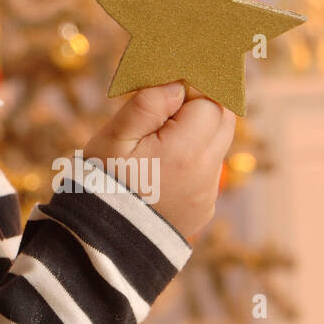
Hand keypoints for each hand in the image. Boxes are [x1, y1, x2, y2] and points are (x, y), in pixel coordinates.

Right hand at [81, 81, 235, 241]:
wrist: (101, 242)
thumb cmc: (101, 183)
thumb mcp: (114, 137)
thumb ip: (147, 105)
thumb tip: (177, 85)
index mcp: (186, 150)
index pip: (210, 101)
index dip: (192, 86)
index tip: (170, 81)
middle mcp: (206, 172)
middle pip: (223, 120)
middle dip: (202, 104)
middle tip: (170, 99)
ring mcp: (207, 193)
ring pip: (217, 145)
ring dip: (198, 131)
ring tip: (161, 133)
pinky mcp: (203, 208)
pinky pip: (208, 171)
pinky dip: (193, 158)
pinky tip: (163, 163)